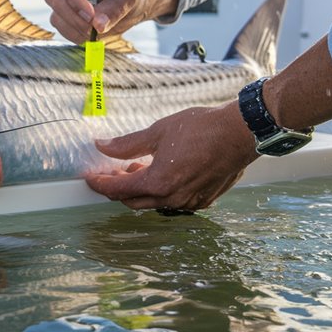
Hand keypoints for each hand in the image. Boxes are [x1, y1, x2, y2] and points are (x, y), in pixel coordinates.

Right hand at [44, 0, 178, 44]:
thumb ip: (114, 9)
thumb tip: (98, 26)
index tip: (91, 15)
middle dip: (74, 16)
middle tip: (95, 28)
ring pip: (56, 16)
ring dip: (78, 28)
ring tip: (101, 29)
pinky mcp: (63, 14)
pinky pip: (62, 29)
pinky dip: (78, 35)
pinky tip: (95, 32)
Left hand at [85, 103, 258, 210]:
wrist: (241, 133)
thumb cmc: (202, 129)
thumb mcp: (158, 132)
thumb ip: (127, 144)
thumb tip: (101, 146)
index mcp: (158, 183)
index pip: (119, 190)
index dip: (101, 184)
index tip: (90, 178)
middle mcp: (173, 199)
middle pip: (134, 201)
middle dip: (118, 188)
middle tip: (112, 171)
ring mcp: (190, 202)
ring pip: (154, 203)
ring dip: (141, 189)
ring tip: (137, 167)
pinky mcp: (204, 200)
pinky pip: (174, 201)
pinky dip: (162, 190)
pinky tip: (162, 172)